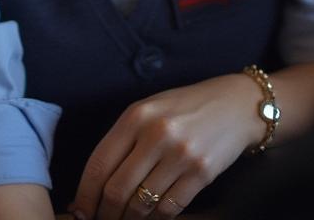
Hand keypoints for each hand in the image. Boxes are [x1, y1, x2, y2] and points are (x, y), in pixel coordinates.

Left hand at [68, 73, 262, 219]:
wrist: (235, 105)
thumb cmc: (186, 108)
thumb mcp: (150, 109)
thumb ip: (124, 139)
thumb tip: (96, 182)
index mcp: (136, 115)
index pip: (99, 163)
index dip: (84, 194)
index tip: (78, 211)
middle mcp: (156, 134)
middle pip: (116, 190)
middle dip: (104, 213)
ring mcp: (180, 154)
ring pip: (141, 205)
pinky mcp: (201, 173)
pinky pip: (168, 209)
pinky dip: (156, 219)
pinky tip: (151, 217)